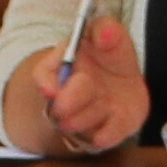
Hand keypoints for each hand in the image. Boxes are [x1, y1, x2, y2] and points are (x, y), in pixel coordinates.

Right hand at [31, 8, 147, 154]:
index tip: (50, 88)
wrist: (123, 82)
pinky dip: (108, 132)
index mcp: (63, 67)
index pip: (43, 75)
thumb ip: (105, 29)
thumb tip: (104, 31)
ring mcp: (87, 117)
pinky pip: (105, 137)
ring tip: (104, 100)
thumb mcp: (108, 34)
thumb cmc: (109, 55)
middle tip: (65, 104)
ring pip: (81, 122)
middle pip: (61, 105)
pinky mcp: (108, 130)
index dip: (45, 82)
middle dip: (68, 101)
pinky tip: (113, 120)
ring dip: (90, 113)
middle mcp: (69, 97)